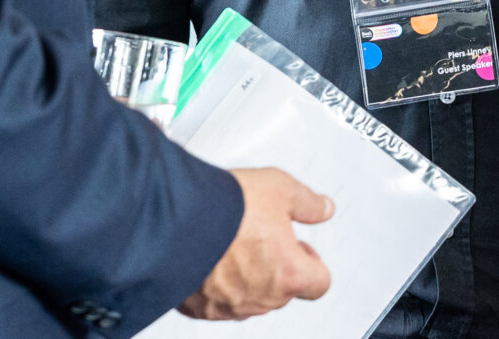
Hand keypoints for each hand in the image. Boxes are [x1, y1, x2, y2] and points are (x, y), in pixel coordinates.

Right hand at [178, 168, 333, 319]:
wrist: (175, 219)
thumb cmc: (227, 207)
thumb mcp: (281, 188)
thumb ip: (308, 203)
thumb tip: (323, 208)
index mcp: (290, 273)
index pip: (320, 283)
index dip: (312, 262)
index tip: (301, 247)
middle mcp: (263, 298)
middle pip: (284, 289)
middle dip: (277, 265)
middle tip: (261, 236)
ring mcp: (231, 307)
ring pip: (252, 297)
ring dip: (248, 276)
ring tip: (233, 242)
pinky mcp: (201, 309)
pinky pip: (219, 302)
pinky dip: (218, 285)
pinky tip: (210, 256)